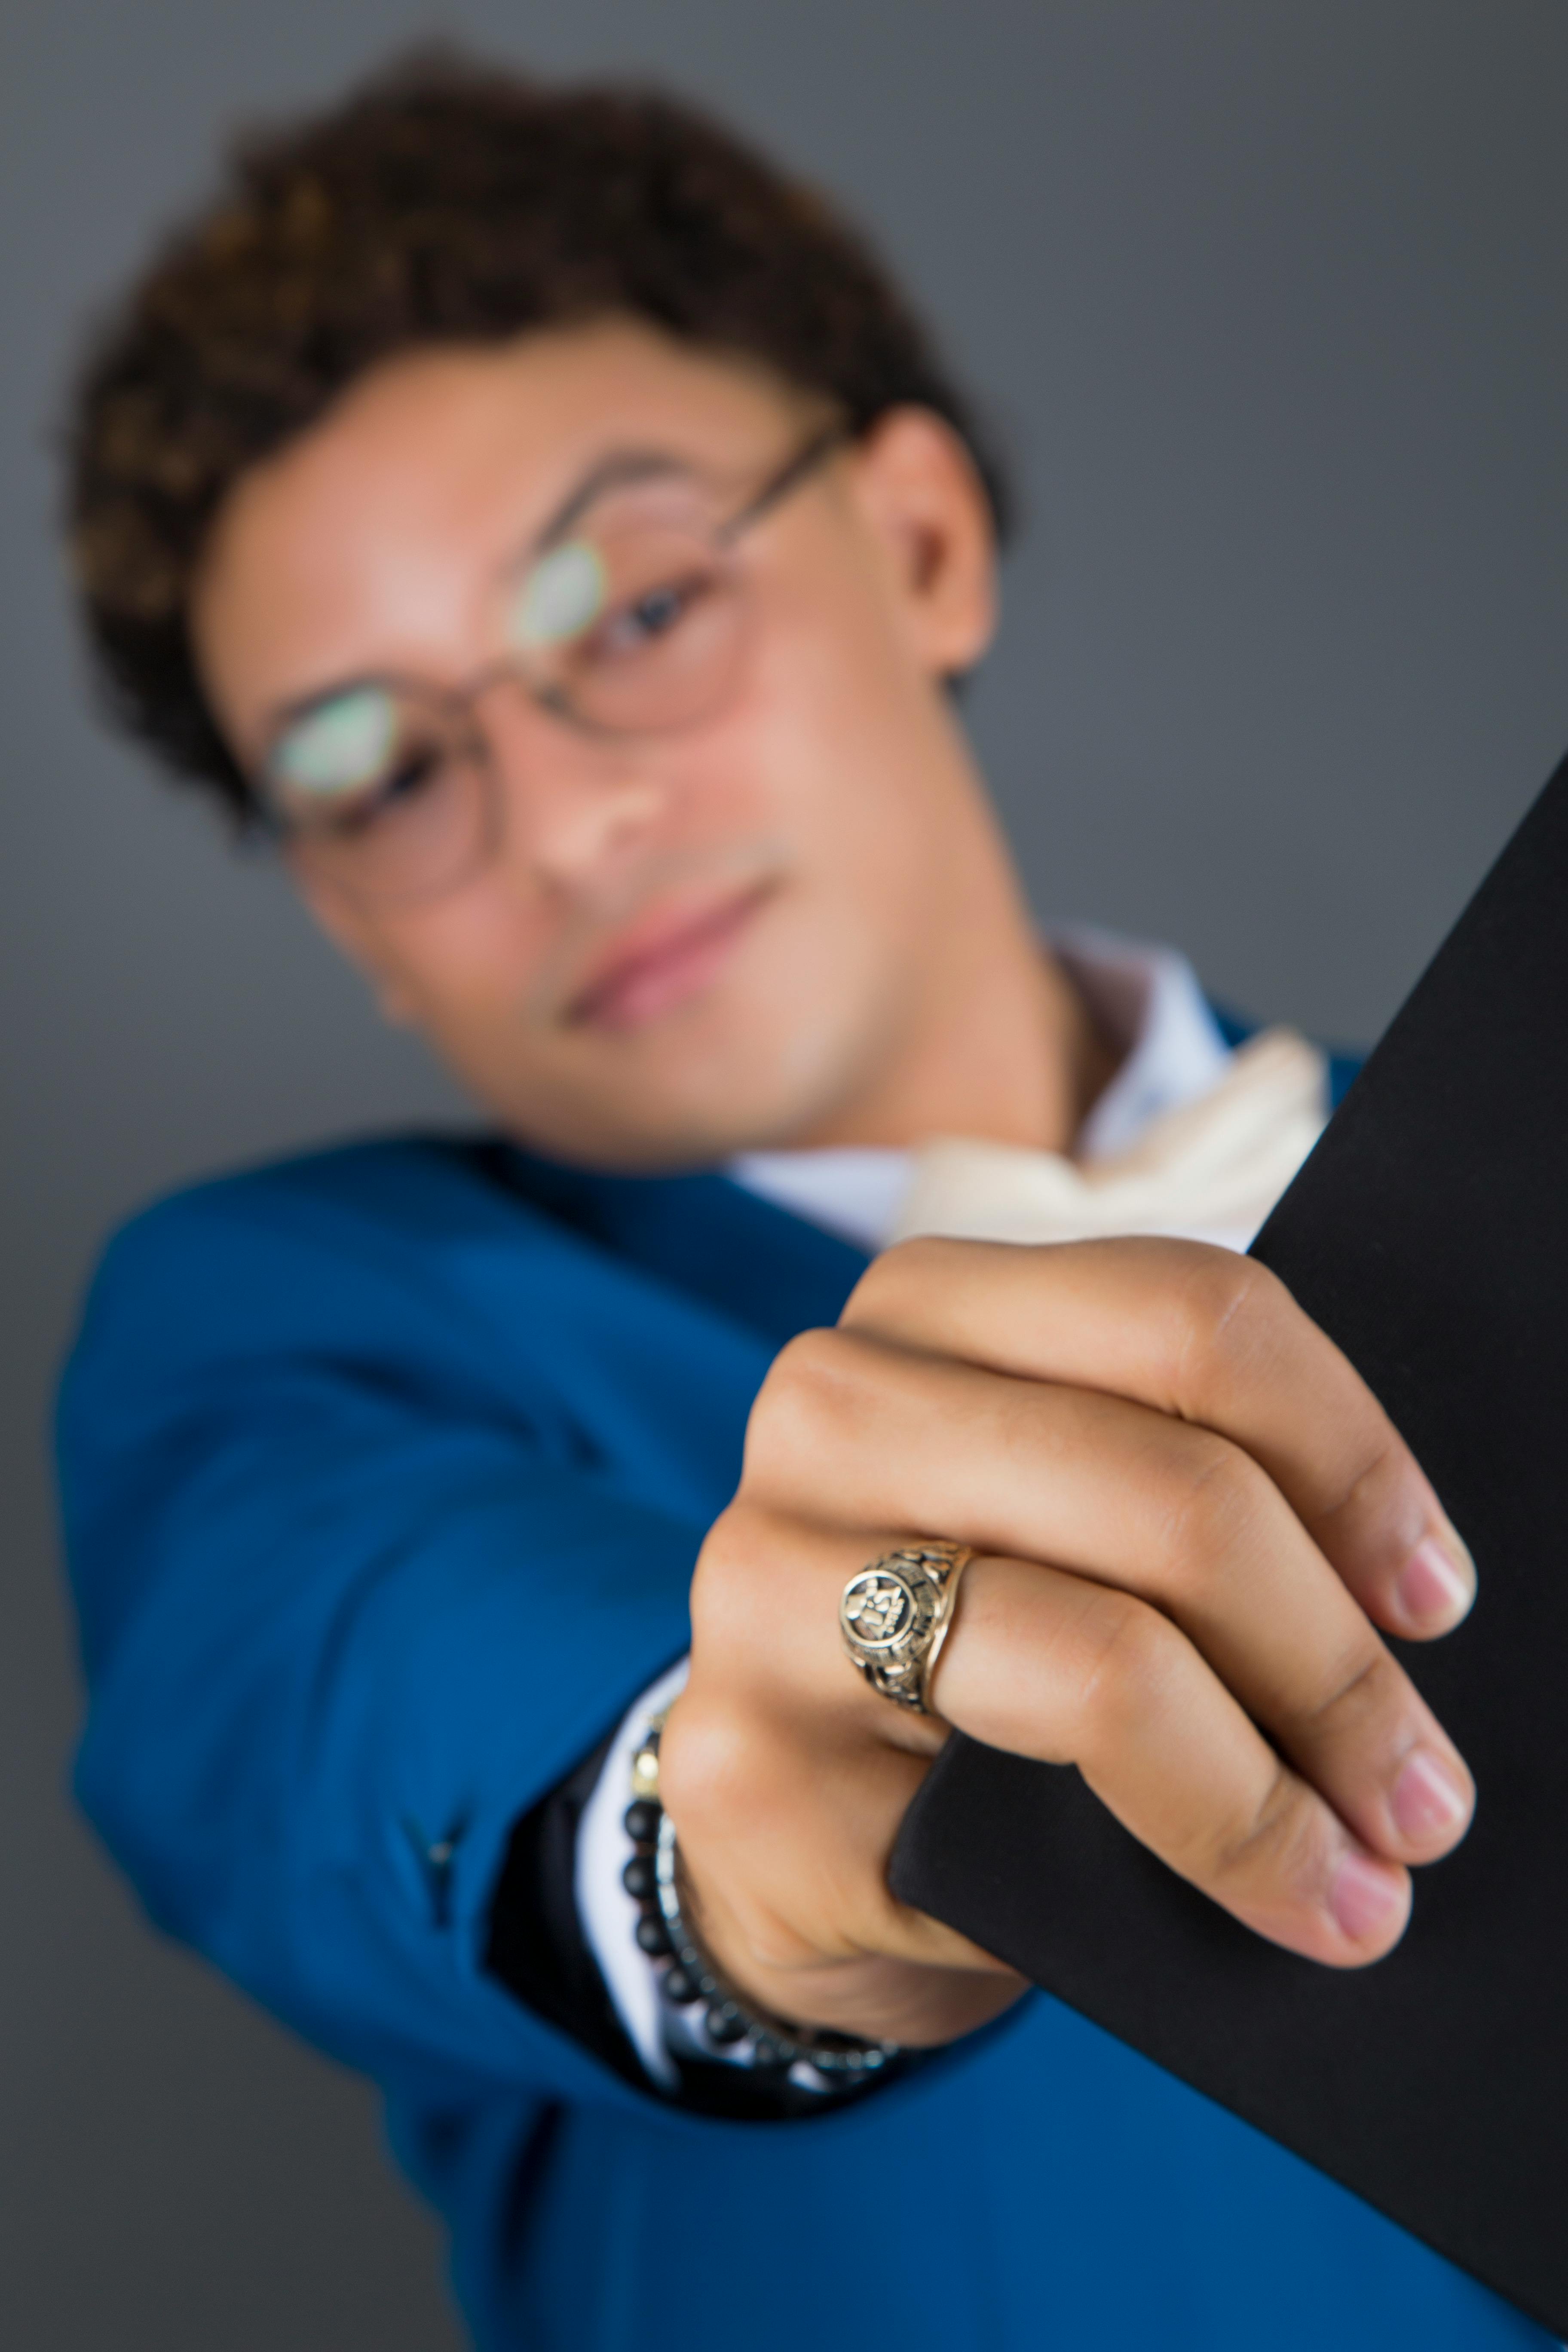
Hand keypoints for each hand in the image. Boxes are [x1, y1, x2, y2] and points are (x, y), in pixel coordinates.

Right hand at [658, 1237, 1476, 2050]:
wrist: (798, 1825)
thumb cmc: (985, 1649)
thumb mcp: (1083, 1517)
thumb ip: (1186, 1485)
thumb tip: (1410, 1586)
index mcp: (927, 1305)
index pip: (1191, 1315)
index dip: (1352, 1454)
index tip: (1435, 1591)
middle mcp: (828, 1407)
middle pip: (1173, 1490)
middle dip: (1337, 1661)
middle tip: (1424, 1786)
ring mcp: (762, 1575)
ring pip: (1108, 1644)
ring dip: (1279, 1778)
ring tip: (1370, 1862)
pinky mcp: (742, 1750)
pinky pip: (1023, 1796)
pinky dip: (1202, 1846)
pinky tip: (1272, 1898)